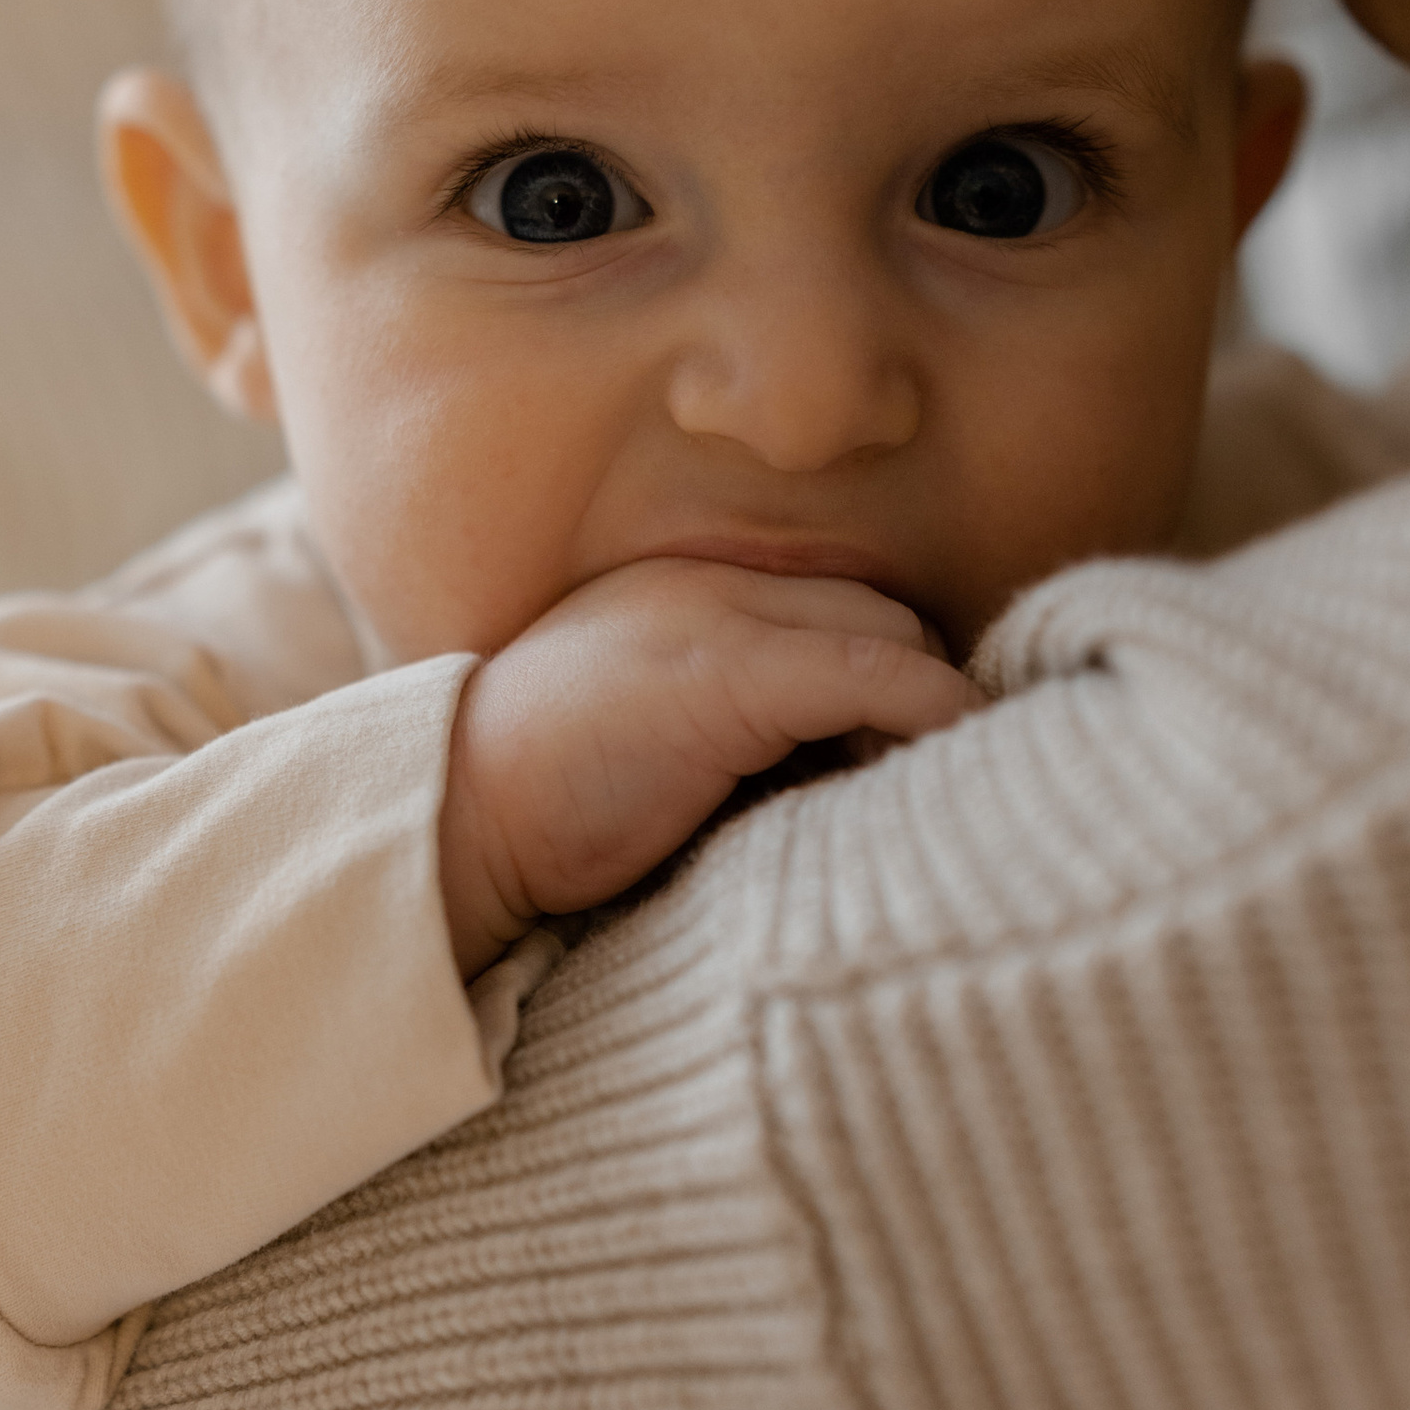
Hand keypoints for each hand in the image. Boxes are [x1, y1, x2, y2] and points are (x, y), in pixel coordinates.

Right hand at [437, 557, 979, 973]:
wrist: (456, 823)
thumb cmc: (548, 810)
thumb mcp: (652, 737)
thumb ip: (735, 727)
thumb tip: (848, 768)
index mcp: (686, 595)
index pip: (837, 604)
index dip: (894, 674)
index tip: (915, 751)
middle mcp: (710, 585)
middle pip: (876, 611)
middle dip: (923, 688)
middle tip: (934, 776)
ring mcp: (719, 619)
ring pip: (886, 633)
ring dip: (928, 709)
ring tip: (932, 789)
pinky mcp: (730, 673)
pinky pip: (871, 671)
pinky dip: (930, 709)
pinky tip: (953, 756)